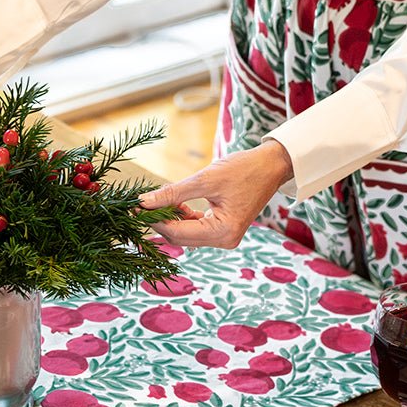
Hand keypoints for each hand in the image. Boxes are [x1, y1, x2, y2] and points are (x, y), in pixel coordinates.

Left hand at [137, 140, 293, 247]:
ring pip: (186, 234)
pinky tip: (175, 204)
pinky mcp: (223, 230)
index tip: (134, 208)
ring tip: (155, 201)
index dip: (154, 221)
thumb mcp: (205, 179)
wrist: (271, 166)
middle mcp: (224, 241)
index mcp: (223, 232)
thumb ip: (173, 193)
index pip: (177, 233)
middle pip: (180, 237)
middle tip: (140, 205)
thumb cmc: (244, 169)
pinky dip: (183, 217)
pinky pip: (196, 229)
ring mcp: (224, 238)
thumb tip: (143, 202)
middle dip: (159, 221)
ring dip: (170, 219)